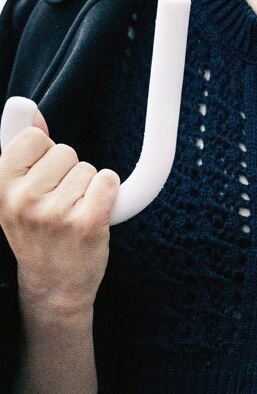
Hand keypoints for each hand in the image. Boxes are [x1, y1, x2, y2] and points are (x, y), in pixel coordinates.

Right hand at [0, 110, 119, 320]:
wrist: (53, 286)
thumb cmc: (37, 232)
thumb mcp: (15, 193)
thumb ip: (21, 151)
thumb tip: (24, 108)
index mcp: (0, 188)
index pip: (34, 137)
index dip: (45, 152)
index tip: (42, 177)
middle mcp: (22, 200)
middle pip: (66, 151)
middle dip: (69, 171)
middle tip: (58, 202)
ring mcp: (54, 214)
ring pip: (88, 168)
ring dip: (87, 186)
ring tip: (73, 212)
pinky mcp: (86, 224)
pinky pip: (108, 181)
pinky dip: (109, 193)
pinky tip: (94, 214)